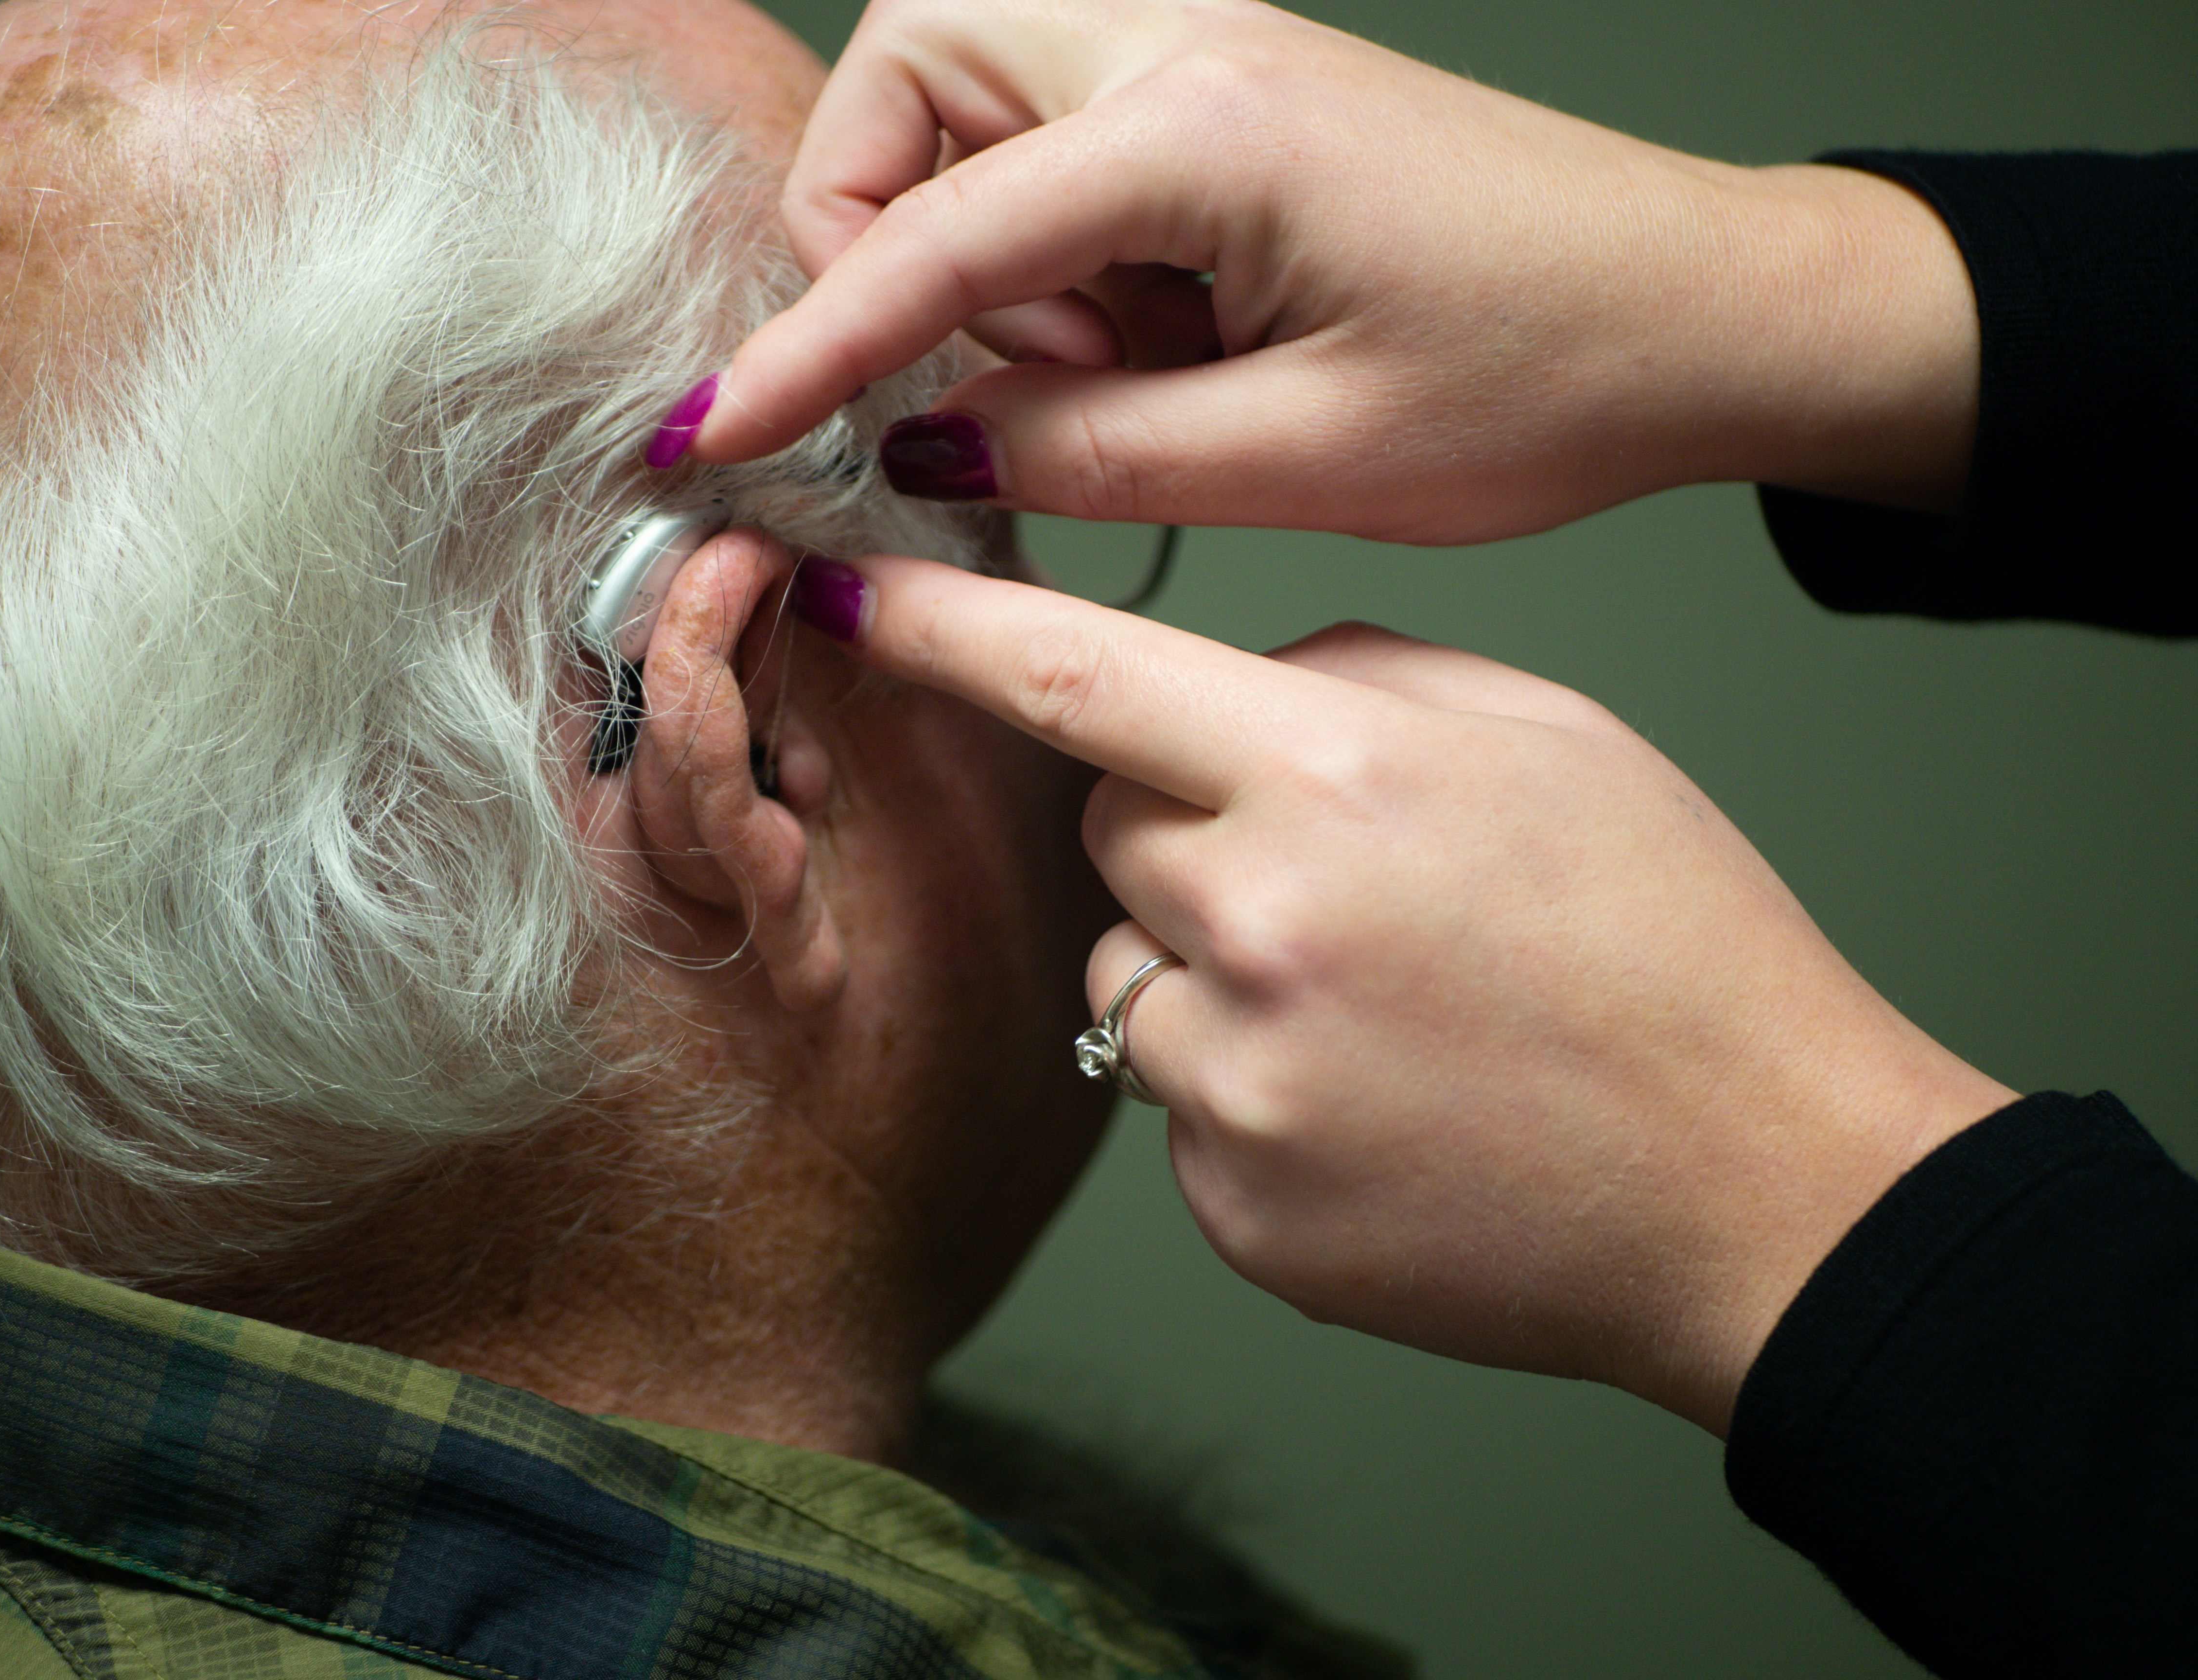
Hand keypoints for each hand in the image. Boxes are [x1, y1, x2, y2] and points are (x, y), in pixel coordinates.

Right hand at [680, 0, 1979, 536]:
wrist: (1704, 313)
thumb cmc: (1551, 375)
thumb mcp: (1300, 459)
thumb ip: (1085, 453)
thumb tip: (928, 443)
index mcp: (1204, 124)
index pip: (932, 233)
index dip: (807, 346)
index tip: (711, 429)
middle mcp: (1188, 44)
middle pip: (910, 75)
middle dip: (889, 228)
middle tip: (998, 374)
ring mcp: (1210, 57)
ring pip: (974, 107)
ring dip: (990, 254)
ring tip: (1131, 374)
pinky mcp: (1231, 104)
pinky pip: (1064, 151)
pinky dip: (1068, 258)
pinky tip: (1172, 346)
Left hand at [788, 554, 2013, 1432]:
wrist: (1762, 1187)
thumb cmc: (1676, 949)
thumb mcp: (1549, 735)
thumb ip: (1357, 676)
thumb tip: (1235, 684)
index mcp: (1336, 776)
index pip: (1076, 677)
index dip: (942, 627)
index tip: (845, 590)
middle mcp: (1259, 925)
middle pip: (1104, 834)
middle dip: (1178, 836)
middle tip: (1334, 883)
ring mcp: (1237, 1082)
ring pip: (1127, 973)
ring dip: (1209, 973)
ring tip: (1377, 1014)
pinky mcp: (1234, 1207)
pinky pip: (1173, 1106)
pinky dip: (1245, 1094)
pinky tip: (1377, 1107)